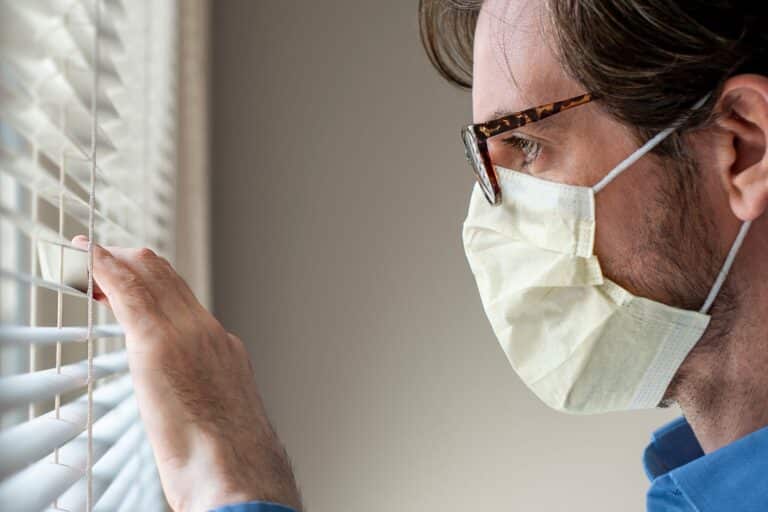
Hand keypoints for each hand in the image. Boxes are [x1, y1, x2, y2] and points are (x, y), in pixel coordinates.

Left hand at [72, 236, 302, 511]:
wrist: (241, 472)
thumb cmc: (231, 460)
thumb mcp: (222, 418)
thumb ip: (206, 399)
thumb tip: (192, 409)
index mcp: (225, 349)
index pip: (183, 300)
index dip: (152, 282)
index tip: (128, 283)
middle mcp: (209, 332)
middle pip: (168, 277)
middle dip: (131, 262)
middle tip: (101, 264)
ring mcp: (186, 333)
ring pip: (150, 274)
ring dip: (116, 261)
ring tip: (89, 258)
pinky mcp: (156, 344)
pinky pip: (128, 290)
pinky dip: (105, 267)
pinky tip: (87, 255)